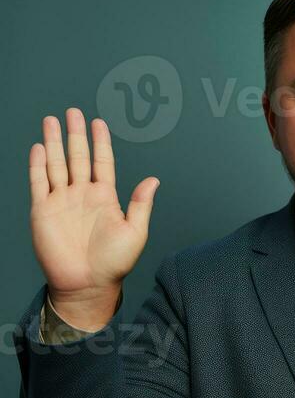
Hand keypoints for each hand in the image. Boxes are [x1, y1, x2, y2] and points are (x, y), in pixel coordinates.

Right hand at [28, 107, 159, 301]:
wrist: (87, 285)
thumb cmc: (113, 264)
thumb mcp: (135, 232)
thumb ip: (141, 204)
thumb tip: (154, 180)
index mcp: (104, 197)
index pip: (101, 162)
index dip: (100, 142)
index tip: (98, 122)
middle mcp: (82, 195)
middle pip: (77, 157)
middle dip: (75, 135)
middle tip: (73, 112)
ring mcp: (61, 201)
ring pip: (55, 164)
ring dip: (53, 142)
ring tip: (52, 120)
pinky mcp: (43, 211)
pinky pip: (38, 182)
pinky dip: (37, 164)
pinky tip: (39, 147)